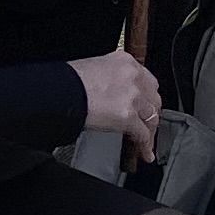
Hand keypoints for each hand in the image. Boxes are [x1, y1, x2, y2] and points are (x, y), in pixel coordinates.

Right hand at [71, 50, 162, 164]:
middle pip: (153, 98)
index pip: (146, 80)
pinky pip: (143, 134)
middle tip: (147, 123)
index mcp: (125, 61)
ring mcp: (133, 97)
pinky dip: (145, 146)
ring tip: (146, 141)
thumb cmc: (69, 80)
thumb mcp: (95, 67)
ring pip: (152, 117)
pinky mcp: (127, 116)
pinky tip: (144, 153)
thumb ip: (110, 77)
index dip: (146, 95)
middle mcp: (133, 77)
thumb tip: (111, 91)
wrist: (60, 91)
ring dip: (150, 130)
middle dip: (151, 112)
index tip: (145, 103)